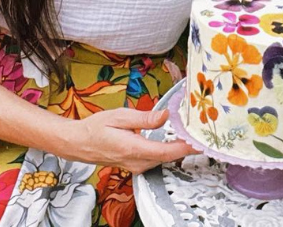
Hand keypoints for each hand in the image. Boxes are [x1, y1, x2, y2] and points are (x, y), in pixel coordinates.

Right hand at [72, 108, 198, 174]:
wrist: (79, 143)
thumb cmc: (96, 128)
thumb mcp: (120, 116)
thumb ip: (144, 118)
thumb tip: (165, 115)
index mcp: (133, 149)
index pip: (166, 152)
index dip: (186, 147)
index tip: (201, 140)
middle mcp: (137, 162)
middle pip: (170, 157)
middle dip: (187, 145)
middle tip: (203, 130)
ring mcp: (138, 166)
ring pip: (165, 159)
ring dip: (180, 147)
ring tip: (194, 132)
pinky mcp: (137, 165)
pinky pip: (158, 159)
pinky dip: (170, 150)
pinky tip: (177, 139)